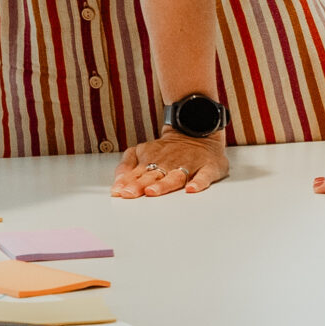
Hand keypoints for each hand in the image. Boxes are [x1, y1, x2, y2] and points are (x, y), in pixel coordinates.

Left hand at [112, 131, 227, 197]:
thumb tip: (117, 182)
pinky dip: (198, 183)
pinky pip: (204, 176)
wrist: (198, 132)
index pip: (137, 173)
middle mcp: (168, 163)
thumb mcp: (142, 151)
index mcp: (151, 160)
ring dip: (163, 184)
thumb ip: (127, 165)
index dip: (126, 182)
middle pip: (152, 175)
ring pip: (175, 177)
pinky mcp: (208, 168)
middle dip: (139, 185)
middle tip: (129, 193)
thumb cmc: (168, 149)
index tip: (118, 191)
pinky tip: (191, 189)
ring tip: (152, 191)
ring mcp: (188, 165)